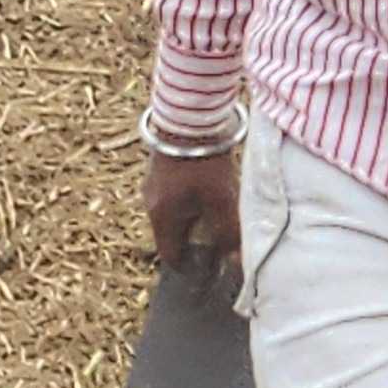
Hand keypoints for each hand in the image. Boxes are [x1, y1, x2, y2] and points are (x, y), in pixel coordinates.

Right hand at [144, 149, 239, 269]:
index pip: (171, 257)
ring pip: (172, 213)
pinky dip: (187, 198)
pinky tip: (205, 189)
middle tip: (217, 238)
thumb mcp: (222, 202)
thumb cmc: (203, 165)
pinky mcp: (158, 167)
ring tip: (215, 211)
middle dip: (193, 240)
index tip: (208, 268)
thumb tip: (236, 264)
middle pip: (171, 235)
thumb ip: (228, 235)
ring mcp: (152, 184)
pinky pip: (172, 194)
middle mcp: (152, 205)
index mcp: (162, 219)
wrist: (187, 119)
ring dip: (191, 216)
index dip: (190, 267)